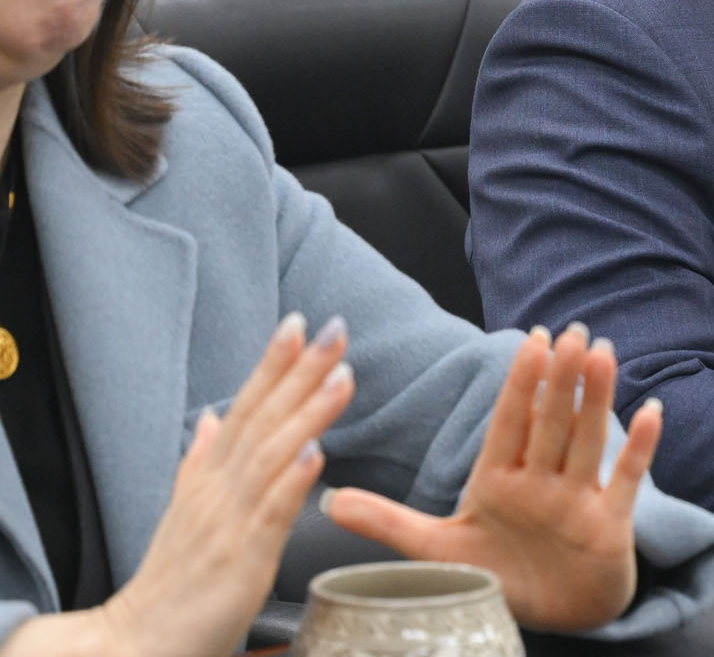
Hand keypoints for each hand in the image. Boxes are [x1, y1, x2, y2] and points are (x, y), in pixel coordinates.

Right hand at [86, 312, 351, 656]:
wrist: (138, 641)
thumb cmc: (172, 580)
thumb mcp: (183, 512)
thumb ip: (199, 463)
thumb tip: (209, 419)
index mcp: (208, 478)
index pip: (244, 408)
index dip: (271, 366)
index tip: (298, 322)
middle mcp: (218, 490)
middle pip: (262, 418)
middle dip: (298, 371)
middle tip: (334, 328)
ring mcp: (229, 521)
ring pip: (272, 455)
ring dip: (308, 413)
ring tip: (342, 376)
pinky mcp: (241, 558)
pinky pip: (270, 514)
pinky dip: (292, 481)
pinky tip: (317, 453)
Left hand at [324, 324, 658, 632]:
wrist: (552, 615)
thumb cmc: (497, 576)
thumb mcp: (438, 550)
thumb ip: (388, 522)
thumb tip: (327, 501)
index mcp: (499, 481)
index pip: (510, 424)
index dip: (520, 385)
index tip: (529, 342)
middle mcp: (541, 482)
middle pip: (551, 423)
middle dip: (559, 379)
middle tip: (569, 332)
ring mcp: (577, 500)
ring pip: (586, 441)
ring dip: (596, 398)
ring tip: (602, 353)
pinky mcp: (609, 525)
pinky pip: (626, 480)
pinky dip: (640, 448)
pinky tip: (652, 411)